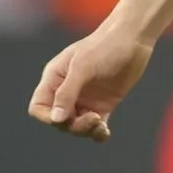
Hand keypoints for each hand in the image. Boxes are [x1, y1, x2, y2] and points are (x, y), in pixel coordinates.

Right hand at [29, 26, 152, 142]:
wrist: (132, 39)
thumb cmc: (104, 46)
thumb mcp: (82, 67)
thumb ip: (67, 93)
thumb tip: (56, 119)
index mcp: (55, 79)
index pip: (39, 107)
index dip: (48, 118)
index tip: (65, 118)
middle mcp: (67, 91)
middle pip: (59, 120)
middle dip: (73, 126)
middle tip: (94, 118)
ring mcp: (85, 99)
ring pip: (76, 126)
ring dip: (86, 130)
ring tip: (101, 125)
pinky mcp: (103, 104)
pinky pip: (95, 126)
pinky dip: (98, 133)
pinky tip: (105, 133)